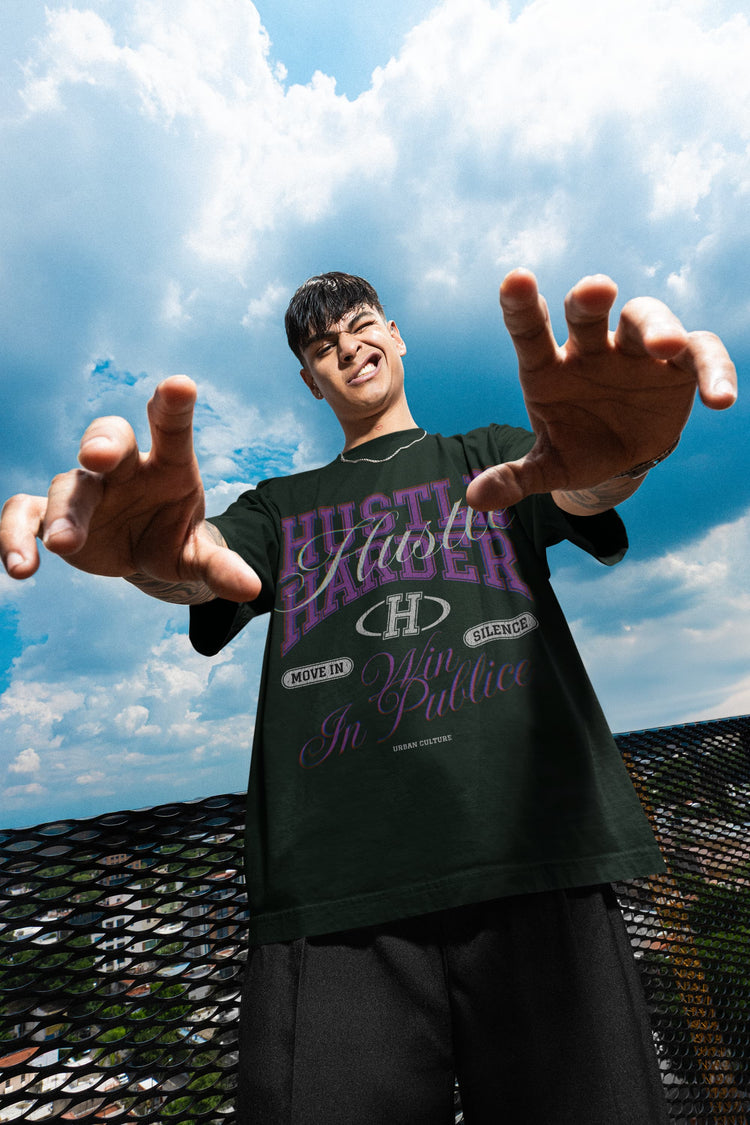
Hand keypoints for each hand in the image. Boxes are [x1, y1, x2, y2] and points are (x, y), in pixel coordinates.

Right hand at [0, 376, 260, 601]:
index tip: (180, 386)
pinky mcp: (52, 515)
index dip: (172, 405)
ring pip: (67, 486)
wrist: (142, 553)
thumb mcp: (198, 557)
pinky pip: (25, 514)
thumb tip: (252, 587)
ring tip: (63, 545)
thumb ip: (219, 566)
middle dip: (101, 442)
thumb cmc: (173, 537)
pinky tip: (21, 568)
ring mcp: (86, 487)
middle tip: (96, 456)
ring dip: (63, 514)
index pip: (171, 427)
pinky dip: (15, 535)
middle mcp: (124, 468)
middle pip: (109, 438)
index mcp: (168, 466)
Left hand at [466, 270, 736, 510]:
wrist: (621, 456)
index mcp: (549, 367)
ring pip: (646, 318)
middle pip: (588, 312)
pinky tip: (720, 400)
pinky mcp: (680, 364)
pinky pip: (701, 353)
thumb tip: (475, 500)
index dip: (521, 304)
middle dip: (591, 298)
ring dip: (657, 327)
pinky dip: (714, 371)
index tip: (515, 279)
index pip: (529, 330)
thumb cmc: (576, 447)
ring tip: (666, 347)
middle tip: (597, 288)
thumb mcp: (548, 467)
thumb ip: (515, 478)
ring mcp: (635, 351)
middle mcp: (591, 348)